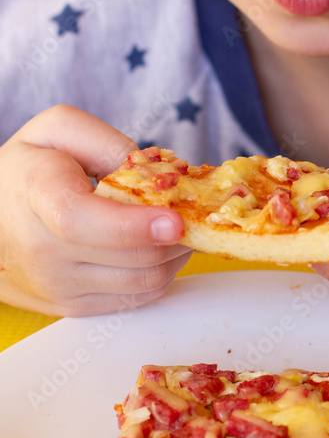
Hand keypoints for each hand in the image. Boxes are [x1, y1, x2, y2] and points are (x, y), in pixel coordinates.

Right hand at [0, 105, 191, 315]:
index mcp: (36, 194)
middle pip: (131, 256)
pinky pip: (137, 298)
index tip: (173, 221)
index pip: (80, 221)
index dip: (133, 225)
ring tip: (176, 225)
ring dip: (176, 255)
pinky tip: (158, 247)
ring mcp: (58, 284)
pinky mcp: (74, 307)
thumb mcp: (56, 130)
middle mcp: (42, 249)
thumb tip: (153, 174)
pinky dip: (162, 272)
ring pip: (145, 281)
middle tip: (192, 209)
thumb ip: (106, 141)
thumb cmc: (27, 169)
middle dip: (179, 234)